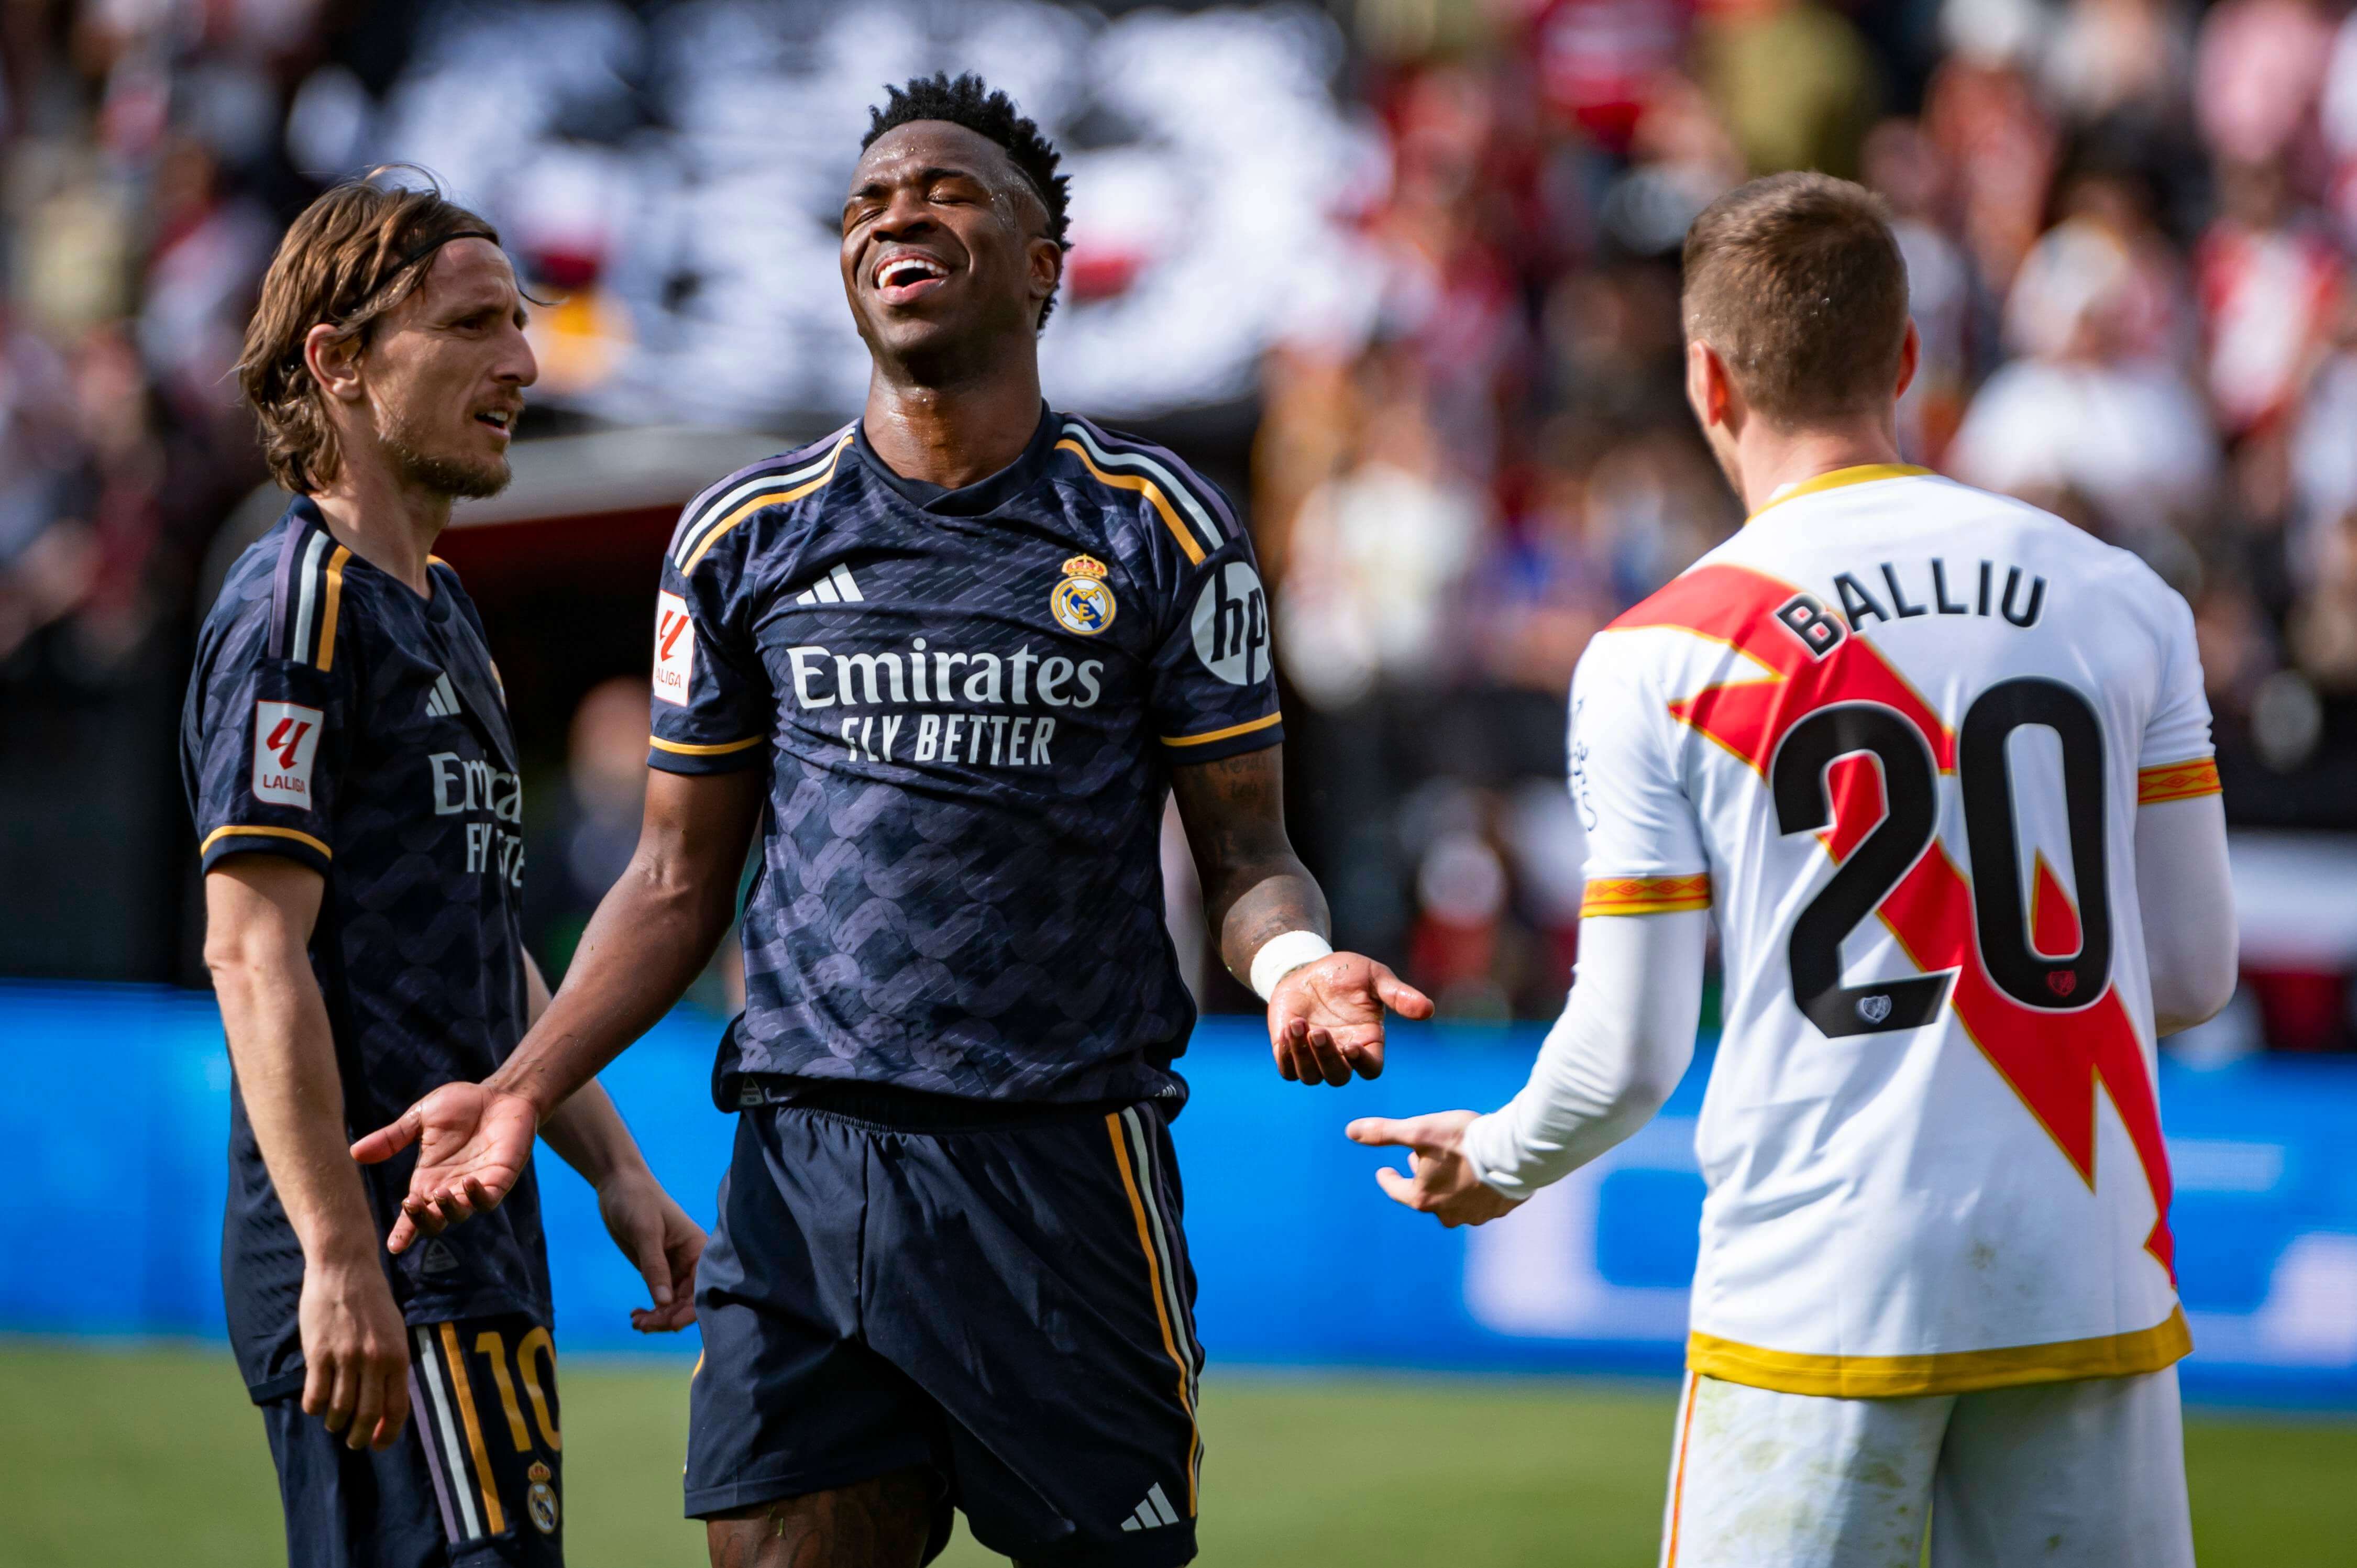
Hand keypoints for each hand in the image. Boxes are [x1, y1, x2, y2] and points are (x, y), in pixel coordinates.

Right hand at [298, 1256, 410, 1449]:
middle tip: (353, 1441)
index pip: (396, 1408)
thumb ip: (392, 1364)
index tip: (378, 1445)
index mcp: (398, 1356)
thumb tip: (388, 1403)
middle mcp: (374, 1361)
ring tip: (333, 1423)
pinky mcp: (318, 1354)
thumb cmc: (372, 1302)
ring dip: (334, 1423)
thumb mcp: (395, 1332)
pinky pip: (315, 1395)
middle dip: (359, 1436)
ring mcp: (345, 1358)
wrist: (345, 1269)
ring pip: (339, 1409)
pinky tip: (314, 1406)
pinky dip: (314, 1407)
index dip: (387, 1434)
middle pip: (367, 1415)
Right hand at [351, 1081, 539, 1254]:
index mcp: (428, 1179)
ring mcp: (476, 1185)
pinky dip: (478, 1195)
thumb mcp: (420, 1119)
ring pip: (460, 1213)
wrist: (500, 1094)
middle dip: (422, 1219)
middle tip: (410, 1203)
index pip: (413, 1214)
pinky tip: (468, 1181)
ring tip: (438, 1193)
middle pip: (434, 1221)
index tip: (393, 1246)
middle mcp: (450, 1188)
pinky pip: (489, 1198)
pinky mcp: (500, 1178)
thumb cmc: (461, 1106)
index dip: (403, 1231)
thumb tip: (354, 1152)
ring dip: (448, 1209)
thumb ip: (391, 1138)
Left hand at [596, 1167, 705, 1331]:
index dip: (690, 1310)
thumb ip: (655, 1267)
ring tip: (637, 1323)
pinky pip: (659, 1298)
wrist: (618, 1185)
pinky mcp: (656, 1270)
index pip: (701, 1287)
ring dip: (657, 1318)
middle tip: (644, 1326)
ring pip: (672, 1304)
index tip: (671, 1325)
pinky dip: (650, 1310)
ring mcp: (673, 1267)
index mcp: (698, 1248)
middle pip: (687, 1301)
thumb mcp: (646, 1232)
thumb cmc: (637, 1200)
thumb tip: (664, 1303)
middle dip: (668, 1317)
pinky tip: (636, 1316)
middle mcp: (690, 1261)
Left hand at [1266, 952, 1433, 1085]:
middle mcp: (1342, 1055)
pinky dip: (1287, 1056)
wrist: (1309, 967)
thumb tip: (1428, 1009)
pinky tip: (1287, 1029)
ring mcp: (1314, 1056)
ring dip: (1303, 1056)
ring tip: (1298, 1025)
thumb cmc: (1348, 973)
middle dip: (1327, 1059)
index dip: (1362, 1063)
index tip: (1351, 1046)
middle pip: (1338, 1077)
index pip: (1370, 1069)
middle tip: (1319, 1033)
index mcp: (1367, 1042)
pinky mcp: (1289, 1051)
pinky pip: (1287, 1070)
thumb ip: (1398, 994)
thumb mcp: (1375, 977)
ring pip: (1310, 1077)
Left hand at [1347, 1110, 1522, 1227]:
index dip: (1388, 1179)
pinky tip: (1479, 1174)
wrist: (1515, 1153)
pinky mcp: (1498, 1210)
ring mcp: (1475, 1215)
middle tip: (1418, 1161)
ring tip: (1450, 1167)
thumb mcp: (1419, 1131)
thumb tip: (1350, 1131)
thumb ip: (1384, 1133)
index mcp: (1423, 1197)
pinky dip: (1474, 1189)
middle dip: (1420, 1179)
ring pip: (1454, 1202)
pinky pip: (1480, 1202)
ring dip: (1448, 1186)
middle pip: (1426, 1197)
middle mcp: (1447, 1214)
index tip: (1383, 1172)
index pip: (1397, 1190)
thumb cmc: (1464, 1141)